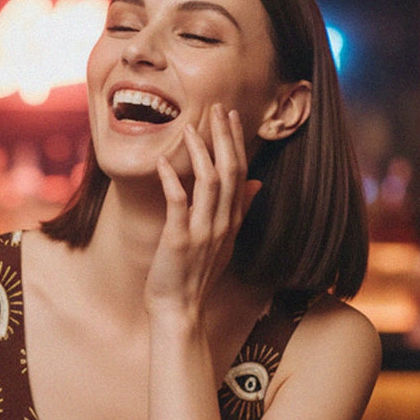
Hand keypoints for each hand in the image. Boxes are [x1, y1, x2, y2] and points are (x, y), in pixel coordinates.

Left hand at [144, 103, 260, 323]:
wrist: (180, 311)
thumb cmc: (195, 276)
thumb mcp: (223, 242)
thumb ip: (239, 211)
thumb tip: (257, 184)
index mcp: (231, 221)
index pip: (241, 172)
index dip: (236, 142)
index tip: (230, 116)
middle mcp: (222, 224)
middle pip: (230, 171)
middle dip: (224, 137)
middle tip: (217, 108)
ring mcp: (203, 232)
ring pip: (209, 182)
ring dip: (200, 152)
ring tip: (190, 128)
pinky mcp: (180, 241)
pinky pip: (178, 204)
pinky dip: (171, 180)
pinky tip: (162, 161)